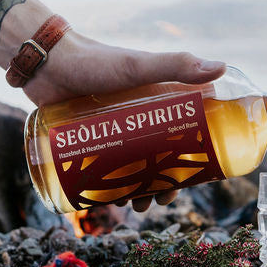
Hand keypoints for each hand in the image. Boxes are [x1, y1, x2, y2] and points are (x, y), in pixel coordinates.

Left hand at [30, 30, 225, 211]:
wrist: (44, 62)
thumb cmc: (94, 61)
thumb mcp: (138, 66)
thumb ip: (177, 65)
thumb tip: (222, 68)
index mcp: (158, 101)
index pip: (184, 133)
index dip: (191, 158)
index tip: (192, 179)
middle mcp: (137, 116)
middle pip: (158, 156)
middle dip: (162, 182)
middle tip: (158, 201)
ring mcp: (111, 129)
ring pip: (130, 167)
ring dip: (136, 190)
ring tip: (132, 206)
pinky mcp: (87, 138)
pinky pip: (102, 168)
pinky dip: (108, 187)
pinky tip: (107, 202)